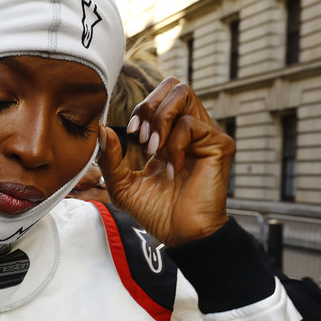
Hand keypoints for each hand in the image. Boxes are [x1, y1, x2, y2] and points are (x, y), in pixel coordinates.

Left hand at [98, 77, 234, 246]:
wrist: (180, 235)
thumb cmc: (156, 212)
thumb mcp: (122, 184)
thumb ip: (110, 157)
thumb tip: (101, 128)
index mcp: (169, 136)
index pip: (159, 98)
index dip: (141, 108)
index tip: (131, 134)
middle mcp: (189, 131)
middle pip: (174, 85)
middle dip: (151, 105)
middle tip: (142, 137)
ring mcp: (205, 135)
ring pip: (184, 94)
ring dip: (161, 120)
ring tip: (153, 149)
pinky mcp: (219, 144)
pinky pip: (191, 124)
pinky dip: (174, 144)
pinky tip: (172, 168)